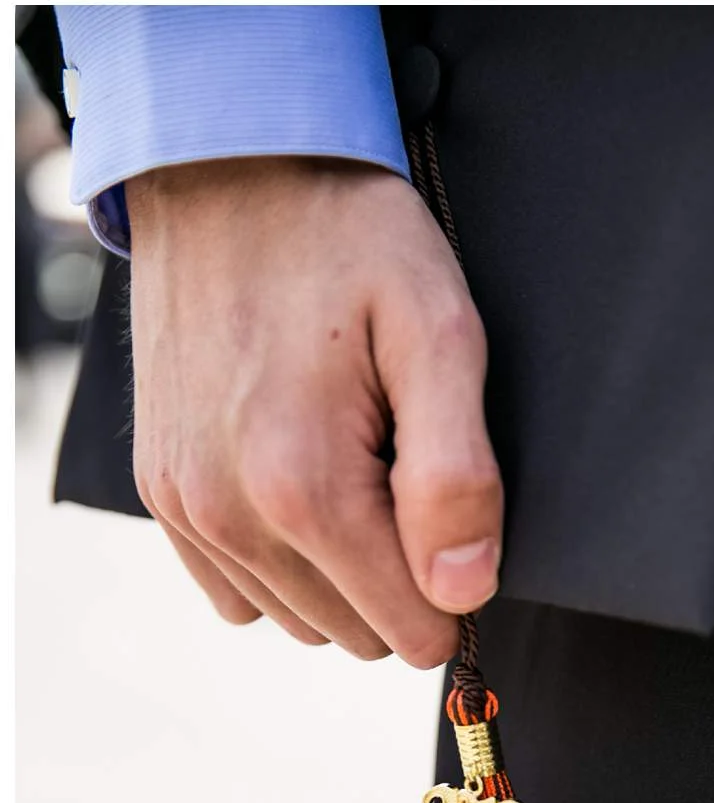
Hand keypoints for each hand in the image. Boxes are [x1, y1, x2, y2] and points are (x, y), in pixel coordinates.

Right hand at [126, 157, 502, 666]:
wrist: (231, 169)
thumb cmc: (352, 242)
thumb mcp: (440, 335)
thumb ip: (456, 476)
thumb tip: (461, 594)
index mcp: (302, 487)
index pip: (415, 628)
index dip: (458, 581)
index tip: (456, 502)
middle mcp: (228, 514)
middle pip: (361, 633)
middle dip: (402, 572)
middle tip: (405, 462)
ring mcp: (184, 507)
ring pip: (303, 619)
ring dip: (344, 567)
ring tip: (357, 457)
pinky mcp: (162, 492)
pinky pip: (242, 593)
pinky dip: (286, 562)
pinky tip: (308, 481)